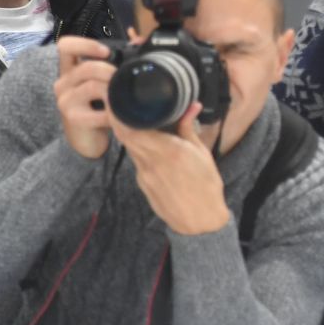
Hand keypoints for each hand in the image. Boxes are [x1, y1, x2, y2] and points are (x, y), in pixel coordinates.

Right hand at [54, 36, 116, 158]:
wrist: (87, 138)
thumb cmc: (97, 107)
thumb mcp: (103, 82)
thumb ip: (114, 62)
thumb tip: (137, 37)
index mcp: (70, 69)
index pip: (65, 46)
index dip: (86, 44)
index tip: (106, 51)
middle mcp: (63, 82)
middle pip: (86, 68)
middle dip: (111, 72)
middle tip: (124, 80)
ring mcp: (65, 101)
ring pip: (93, 87)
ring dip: (115, 92)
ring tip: (124, 98)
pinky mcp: (73, 118)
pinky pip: (100, 111)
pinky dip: (115, 113)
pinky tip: (120, 116)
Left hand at [112, 108, 230, 235]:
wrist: (199, 221)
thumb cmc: (206, 188)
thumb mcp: (202, 154)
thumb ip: (189, 129)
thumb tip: (191, 107)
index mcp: (168, 151)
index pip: (130, 129)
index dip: (119, 115)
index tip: (117, 102)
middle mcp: (151, 162)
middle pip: (125, 137)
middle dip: (122, 121)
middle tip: (125, 109)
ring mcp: (144, 175)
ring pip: (131, 149)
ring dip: (134, 137)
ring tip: (147, 130)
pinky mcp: (143, 184)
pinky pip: (138, 162)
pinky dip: (142, 152)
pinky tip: (155, 152)